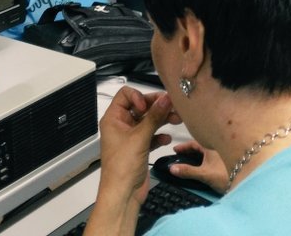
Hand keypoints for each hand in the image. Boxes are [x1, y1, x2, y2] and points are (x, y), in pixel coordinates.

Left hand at [87, 88, 180, 234]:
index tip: (150, 105)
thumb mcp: (139, 137)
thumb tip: (165, 99)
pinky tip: (167, 139)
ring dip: (161, 120)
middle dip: (156, 107)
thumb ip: (154, 117)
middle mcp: (121, 126)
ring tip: (176, 119)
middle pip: (140, 107)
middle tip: (172, 107)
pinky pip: (151, 135)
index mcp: (113, 119)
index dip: (139, 97)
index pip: (125, 95)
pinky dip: (159, 135)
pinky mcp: (139, 149)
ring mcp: (130, 138)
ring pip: (148, 121)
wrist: (123, 194)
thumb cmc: (122, 167)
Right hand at [167, 139, 228, 192]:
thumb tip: (171, 168)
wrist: (247, 182)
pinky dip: (206, 157)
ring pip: (209, 149)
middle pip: (201, 144)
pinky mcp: (229, 159)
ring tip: (191, 159)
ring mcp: (224, 152)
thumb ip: (188, 171)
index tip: (174, 150)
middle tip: (181, 154)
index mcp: (211, 145)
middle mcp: (218, 145)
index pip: (194, 142)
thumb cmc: (225, 175)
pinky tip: (205, 165)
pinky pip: (214, 154)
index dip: (183, 146)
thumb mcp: (204, 174)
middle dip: (191, 149)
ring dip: (199, 153)